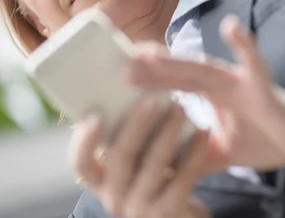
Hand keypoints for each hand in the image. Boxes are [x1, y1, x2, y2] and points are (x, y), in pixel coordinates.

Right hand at [68, 98, 210, 217]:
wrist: (181, 216)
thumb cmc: (155, 180)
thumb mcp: (133, 164)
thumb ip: (126, 137)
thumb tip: (131, 79)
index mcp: (101, 180)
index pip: (80, 162)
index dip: (84, 139)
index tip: (96, 112)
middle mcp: (114, 197)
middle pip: (120, 157)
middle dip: (136, 123)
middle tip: (151, 97)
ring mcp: (140, 208)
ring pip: (155, 163)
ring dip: (169, 130)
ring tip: (182, 106)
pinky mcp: (168, 212)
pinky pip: (183, 176)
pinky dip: (195, 151)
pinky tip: (204, 130)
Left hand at [127, 15, 284, 172]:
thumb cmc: (261, 139)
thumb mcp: (217, 152)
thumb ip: (190, 154)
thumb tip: (157, 169)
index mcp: (209, 95)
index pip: (173, 86)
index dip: (146, 81)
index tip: (114, 77)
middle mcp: (221, 84)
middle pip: (181, 74)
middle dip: (151, 71)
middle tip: (118, 64)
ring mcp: (241, 82)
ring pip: (205, 69)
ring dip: (177, 62)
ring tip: (148, 54)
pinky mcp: (263, 88)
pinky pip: (255, 65)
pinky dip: (245, 47)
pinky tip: (231, 27)